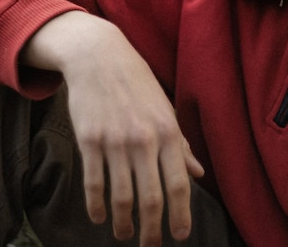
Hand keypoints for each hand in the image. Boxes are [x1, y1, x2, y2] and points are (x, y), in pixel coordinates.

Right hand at [21, 11, 204, 245]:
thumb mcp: (165, 109)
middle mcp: (144, 139)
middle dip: (152, 231)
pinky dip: (96, 205)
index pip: (178, 184)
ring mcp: (114, 141)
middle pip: (151, 198)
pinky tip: (99, 217)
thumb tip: (198, 174)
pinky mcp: (89, 140)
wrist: (100, 57)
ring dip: (122, 223)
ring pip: (121, 197)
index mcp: (168, 131)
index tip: (180, 236)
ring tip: (124, 235)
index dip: (181, 216)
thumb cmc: (138, 84)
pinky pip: (93, 182)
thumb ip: (181, 144)